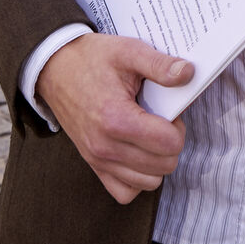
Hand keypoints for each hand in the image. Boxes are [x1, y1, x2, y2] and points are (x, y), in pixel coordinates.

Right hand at [35, 33, 191, 203]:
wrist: (56, 69)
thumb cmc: (93, 59)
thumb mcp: (128, 51)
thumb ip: (159, 64)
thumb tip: (189, 74)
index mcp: (116, 118)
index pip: (169, 143)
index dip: (177, 126)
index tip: (167, 110)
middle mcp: (105, 146)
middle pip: (164, 165)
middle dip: (171, 143)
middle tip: (160, 121)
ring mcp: (97, 159)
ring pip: (148, 182)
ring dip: (158, 161)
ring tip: (150, 135)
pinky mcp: (93, 165)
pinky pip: (124, 192)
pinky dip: (138, 179)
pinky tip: (139, 154)